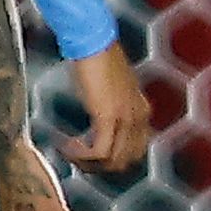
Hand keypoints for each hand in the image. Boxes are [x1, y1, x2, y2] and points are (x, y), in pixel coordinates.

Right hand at [60, 45, 151, 173]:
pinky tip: (67, 147)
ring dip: (87, 163)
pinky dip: (81, 155)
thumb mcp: (113, 90)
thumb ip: (113, 108)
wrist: (93, 44)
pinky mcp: (108, 117)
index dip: (112, 159)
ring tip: (69, 153)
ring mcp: (125, 118)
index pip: (136, 150)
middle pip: (124, 160)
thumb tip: (100, 125)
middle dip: (99, 166)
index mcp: (143, 111)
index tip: (91, 156)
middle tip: (77, 160)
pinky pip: (98, 151)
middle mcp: (139, 118)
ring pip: (111, 160)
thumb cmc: (98, 60)